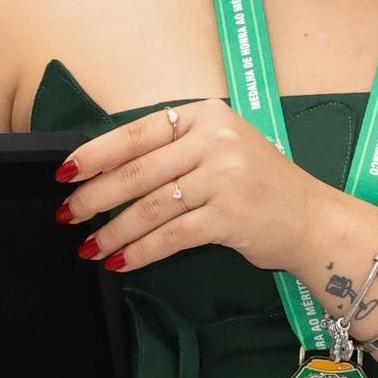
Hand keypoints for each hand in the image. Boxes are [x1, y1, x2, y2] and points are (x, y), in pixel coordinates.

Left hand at [55, 96, 336, 283]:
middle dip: (95, 197)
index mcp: (207, 115)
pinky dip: (141, 250)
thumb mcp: (220, 150)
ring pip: (151, 206)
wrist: (312, 220)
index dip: (96, 154)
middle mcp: (215, 140)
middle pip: (138, 171)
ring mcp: (225, 177)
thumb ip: (174, 151)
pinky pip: (172, 236)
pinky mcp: (230, 216)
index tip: (65, 172)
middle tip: (67, 215)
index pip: (138, 132)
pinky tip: (121, 261)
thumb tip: (107, 170)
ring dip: (114, 230)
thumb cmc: (259, 186)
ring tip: (89, 246)